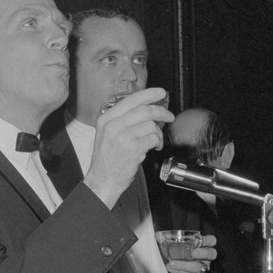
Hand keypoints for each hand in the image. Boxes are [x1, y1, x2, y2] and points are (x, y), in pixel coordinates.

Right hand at [84, 88, 174, 209]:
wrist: (103, 179)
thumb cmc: (106, 159)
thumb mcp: (106, 134)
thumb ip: (121, 120)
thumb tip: (145, 109)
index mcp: (106, 119)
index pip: (131, 100)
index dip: (149, 94)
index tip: (160, 93)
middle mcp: (113, 125)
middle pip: (145, 110)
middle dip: (162, 112)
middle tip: (169, 116)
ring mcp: (123, 136)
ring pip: (151, 125)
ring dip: (158, 133)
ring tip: (155, 141)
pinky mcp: (133, 148)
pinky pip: (154, 139)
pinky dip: (157, 143)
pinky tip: (152, 148)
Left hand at [165, 234, 217, 272]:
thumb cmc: (182, 257)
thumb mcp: (177, 247)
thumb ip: (169, 239)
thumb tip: (158, 234)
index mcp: (204, 246)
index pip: (211, 241)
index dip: (207, 240)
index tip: (198, 239)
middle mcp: (207, 257)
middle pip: (211, 254)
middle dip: (203, 253)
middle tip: (193, 253)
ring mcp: (204, 268)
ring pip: (198, 266)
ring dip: (184, 265)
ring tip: (172, 263)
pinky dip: (179, 271)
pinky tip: (171, 268)